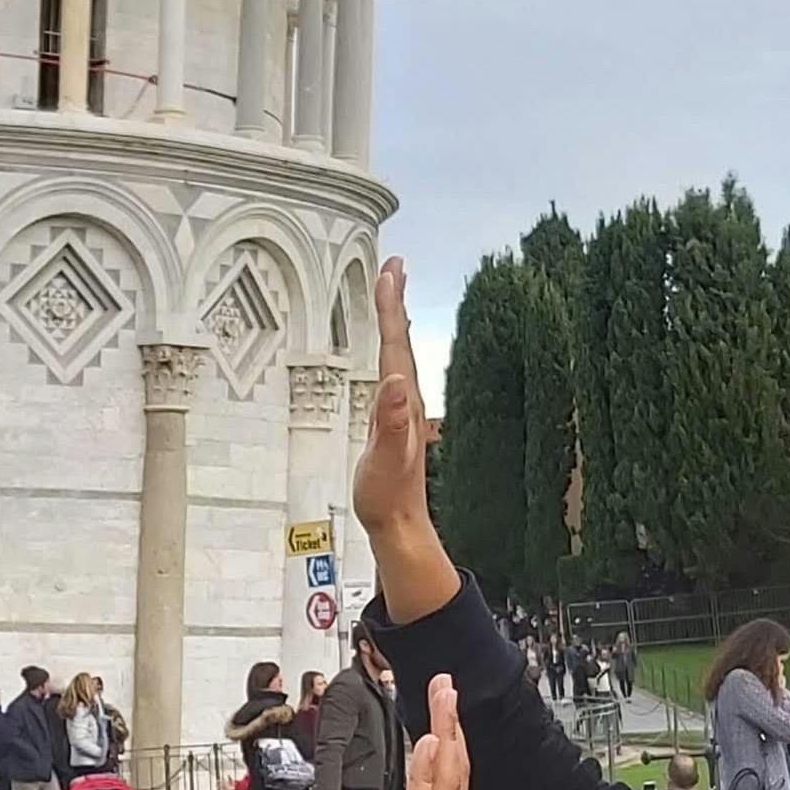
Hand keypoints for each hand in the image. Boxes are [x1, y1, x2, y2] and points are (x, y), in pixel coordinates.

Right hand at [350, 259, 457, 623]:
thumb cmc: (387, 497)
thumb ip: (391, 423)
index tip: (389, 271)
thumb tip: (397, 383)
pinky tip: (387, 350)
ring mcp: (402, 408)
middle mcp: (406, 399)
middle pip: (399, 339)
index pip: (393, 343)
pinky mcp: (395, 418)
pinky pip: (391, 369)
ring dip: (393, 319)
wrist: (399, 524)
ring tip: (392, 292)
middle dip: (395, 300)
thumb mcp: (384, 461)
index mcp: (402, 401)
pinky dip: (388, 347)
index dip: (390, 306)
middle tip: (394, 264)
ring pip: (398, 351)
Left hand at [379, 676, 468, 789]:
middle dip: (452, 726)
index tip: (449, 709)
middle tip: (449, 686)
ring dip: (445, 734)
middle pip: (454, 771)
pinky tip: (430, 743)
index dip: (453, 742)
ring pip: (445, 780)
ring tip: (444, 697)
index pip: (452, 780)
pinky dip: (429, 772)